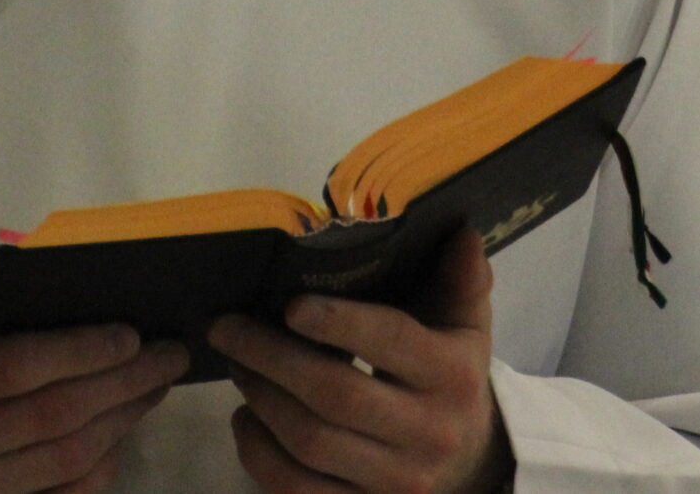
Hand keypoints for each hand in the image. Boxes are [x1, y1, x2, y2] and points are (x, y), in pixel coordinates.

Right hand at [0, 261, 188, 493]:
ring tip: (157, 381)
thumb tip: (54, 262)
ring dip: (123, 417)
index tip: (129, 334)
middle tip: (169, 353)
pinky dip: (102, 463)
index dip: (77, 352)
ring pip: (68, 456)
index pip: (14, 368)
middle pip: (54, 415)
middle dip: (122, 381)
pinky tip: (124, 428)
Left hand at [209, 226, 511, 493]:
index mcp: (453, 375)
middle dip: (272, 357)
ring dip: (260, 399)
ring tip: (236, 363)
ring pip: (310, 444)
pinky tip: (246, 418)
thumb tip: (462, 232)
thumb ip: (461, 279)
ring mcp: (395, 481)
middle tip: (228, 327)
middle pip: (335, 395)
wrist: (471, 460)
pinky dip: (259, 454)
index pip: (391, 343)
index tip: (290, 305)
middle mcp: (428, 433)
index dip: (338, 322)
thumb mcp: (466, 324)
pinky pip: (298, 489)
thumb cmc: (451, 374)